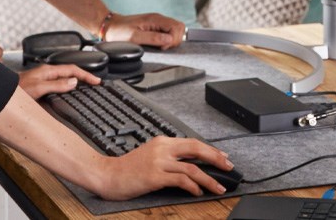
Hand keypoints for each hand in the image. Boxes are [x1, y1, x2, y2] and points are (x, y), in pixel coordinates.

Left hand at [18, 64, 99, 98]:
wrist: (1, 94)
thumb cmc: (15, 91)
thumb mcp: (38, 88)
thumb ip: (57, 85)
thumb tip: (74, 82)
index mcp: (48, 71)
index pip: (72, 69)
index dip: (86, 75)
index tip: (96, 81)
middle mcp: (47, 73)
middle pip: (70, 72)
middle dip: (84, 76)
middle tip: (95, 83)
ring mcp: (43, 78)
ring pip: (65, 77)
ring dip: (77, 80)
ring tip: (87, 85)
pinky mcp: (41, 85)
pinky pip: (59, 83)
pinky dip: (68, 85)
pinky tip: (69, 90)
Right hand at [94, 137, 232, 199]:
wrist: (106, 175)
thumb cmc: (127, 169)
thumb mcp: (150, 156)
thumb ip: (168, 157)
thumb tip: (190, 166)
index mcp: (162, 142)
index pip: (193, 143)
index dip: (210, 150)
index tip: (223, 157)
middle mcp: (162, 148)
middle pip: (197, 149)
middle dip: (216, 158)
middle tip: (229, 167)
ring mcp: (159, 161)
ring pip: (192, 168)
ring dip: (209, 179)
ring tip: (218, 188)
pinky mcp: (154, 176)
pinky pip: (180, 180)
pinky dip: (193, 186)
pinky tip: (198, 192)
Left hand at [105, 13, 185, 49]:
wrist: (110, 26)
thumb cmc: (119, 31)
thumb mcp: (134, 37)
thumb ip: (152, 38)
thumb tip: (168, 40)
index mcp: (155, 19)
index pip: (177, 27)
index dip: (174, 39)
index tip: (163, 47)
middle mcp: (158, 19)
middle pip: (179, 27)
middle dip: (175, 40)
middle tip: (163, 48)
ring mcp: (157, 23)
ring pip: (175, 30)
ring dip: (172, 40)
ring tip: (160, 46)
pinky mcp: (155, 27)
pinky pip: (168, 32)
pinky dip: (167, 39)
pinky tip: (158, 44)